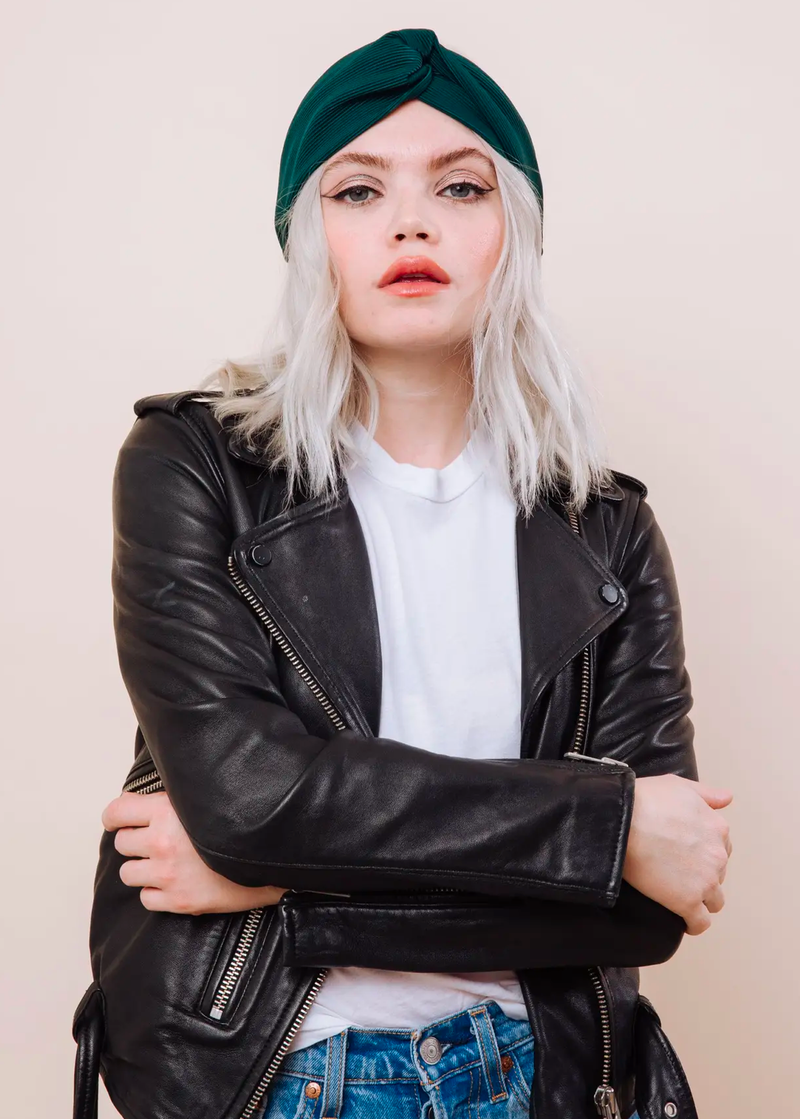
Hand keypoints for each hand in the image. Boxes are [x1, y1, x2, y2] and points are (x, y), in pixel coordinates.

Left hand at [101, 790, 288, 914]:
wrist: (273, 858)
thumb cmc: (239, 822)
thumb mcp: (202, 798)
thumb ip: (167, 799)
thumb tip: (130, 802)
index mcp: (167, 812)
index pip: (117, 812)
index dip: (115, 816)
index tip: (118, 820)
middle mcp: (162, 843)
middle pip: (122, 843)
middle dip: (136, 840)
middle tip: (156, 839)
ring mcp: (169, 875)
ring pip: (128, 873)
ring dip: (143, 868)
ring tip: (166, 862)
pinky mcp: (178, 901)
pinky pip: (146, 898)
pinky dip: (156, 892)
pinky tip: (174, 881)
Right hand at [622, 774, 732, 935]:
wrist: (620, 820)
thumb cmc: (645, 799)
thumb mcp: (679, 785)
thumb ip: (707, 794)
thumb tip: (728, 798)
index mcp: (717, 828)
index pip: (721, 847)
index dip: (703, 851)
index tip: (686, 854)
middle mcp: (718, 856)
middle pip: (718, 874)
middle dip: (701, 874)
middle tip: (676, 871)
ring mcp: (705, 881)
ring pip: (714, 901)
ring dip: (701, 900)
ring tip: (679, 896)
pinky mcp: (687, 902)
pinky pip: (700, 923)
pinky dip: (693, 924)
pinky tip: (682, 920)